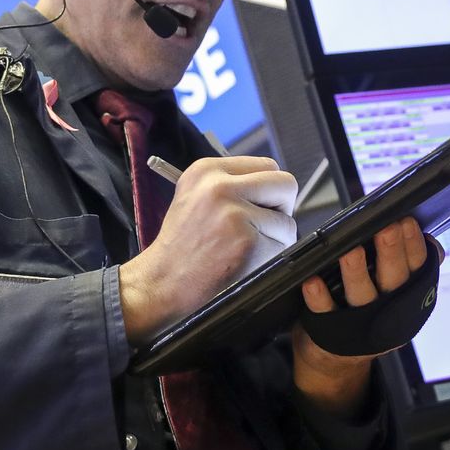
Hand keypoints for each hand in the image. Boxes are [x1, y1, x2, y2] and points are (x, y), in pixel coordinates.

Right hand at [118, 156, 295, 345]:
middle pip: (285, 184)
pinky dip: (271, 257)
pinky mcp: (247, 241)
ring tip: (244, 249)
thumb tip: (275, 186)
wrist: (162, 284)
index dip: (268, 190)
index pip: (266, 165)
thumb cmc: (183, 246)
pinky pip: (283, 245)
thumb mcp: (196, 198)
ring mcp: (233, 213)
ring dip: (275, 238)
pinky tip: (244, 262)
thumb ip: (232, 185)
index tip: (255, 207)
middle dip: (281, 209)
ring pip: (287, 220)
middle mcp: (219, 185)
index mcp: (206, 170)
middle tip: (260, 228)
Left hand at [291, 217, 426, 417]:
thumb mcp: (395, 292)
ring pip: (361, 296)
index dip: (414, 244)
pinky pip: (325, 313)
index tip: (406, 222)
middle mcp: (387, 309)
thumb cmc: (365, 313)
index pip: (417, 267)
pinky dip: (319, 298)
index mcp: (406, 295)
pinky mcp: (330, 333)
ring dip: (356, 273)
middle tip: (386, 230)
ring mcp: (359, 323)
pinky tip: (312, 283)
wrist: (336, 361)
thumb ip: (411, 266)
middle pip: (394, 279)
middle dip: (391, 253)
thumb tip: (434, 246)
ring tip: (350, 252)